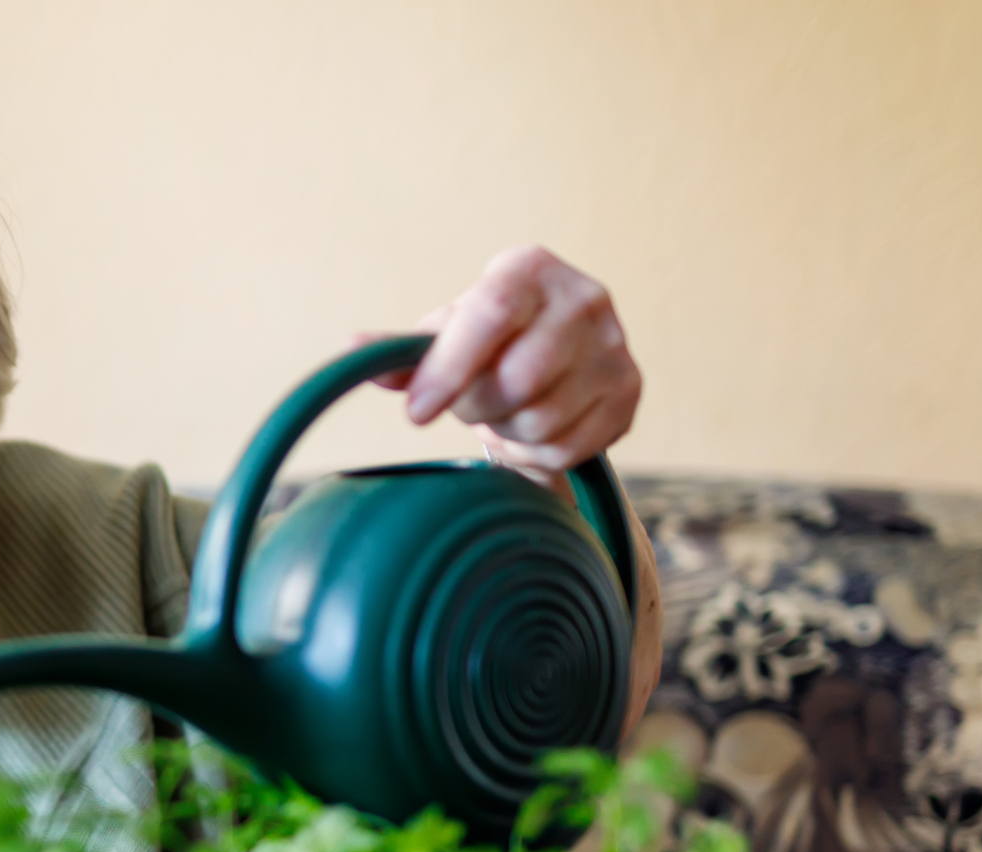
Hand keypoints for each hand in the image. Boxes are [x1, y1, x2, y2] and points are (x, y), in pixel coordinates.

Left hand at [370, 245, 640, 478]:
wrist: (557, 354)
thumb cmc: (485, 340)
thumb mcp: (442, 336)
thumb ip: (401, 351)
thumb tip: (352, 351)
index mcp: (527, 269)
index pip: (490, 314)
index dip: (449, 369)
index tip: (415, 413)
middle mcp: (582, 298)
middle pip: (516, 380)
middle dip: (477, 406)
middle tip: (468, 403)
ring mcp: (614, 346)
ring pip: (541, 420)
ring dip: (507, 431)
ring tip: (504, 410)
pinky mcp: (629, 392)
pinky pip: (567, 448)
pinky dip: (537, 452)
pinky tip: (532, 428)